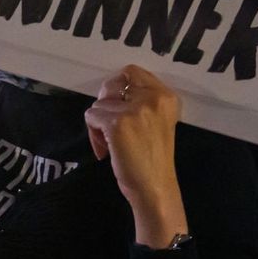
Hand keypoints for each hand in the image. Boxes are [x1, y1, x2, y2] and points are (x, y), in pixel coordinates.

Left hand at [84, 65, 188, 248]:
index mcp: (166, 96)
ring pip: (99, 104)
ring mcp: (134, 109)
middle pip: (112, 84)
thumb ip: (142, 101)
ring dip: (99, 124)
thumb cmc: (153, 157)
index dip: (118, 88)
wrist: (154, 187)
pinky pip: (91, 116)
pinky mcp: (117, 123)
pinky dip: (93, 134)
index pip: (132, 71)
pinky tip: (106, 150)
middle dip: (105, 104)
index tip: (118, 107)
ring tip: (112, 144)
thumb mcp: (156, 121)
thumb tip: (112, 88)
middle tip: (111, 126)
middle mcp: (153, 97)